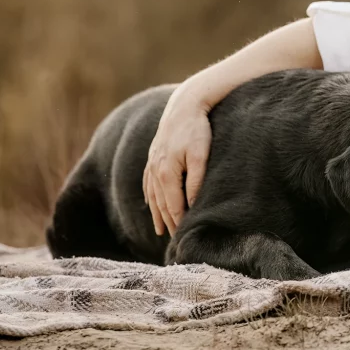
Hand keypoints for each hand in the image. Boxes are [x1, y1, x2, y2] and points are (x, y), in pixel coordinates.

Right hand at [142, 86, 211, 236]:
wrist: (184, 105)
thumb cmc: (197, 130)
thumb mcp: (201, 155)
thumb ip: (196, 181)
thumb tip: (192, 204)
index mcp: (166, 174)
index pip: (172, 207)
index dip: (178, 224)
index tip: (184, 239)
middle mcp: (155, 171)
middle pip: (161, 205)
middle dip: (167, 224)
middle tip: (173, 244)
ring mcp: (152, 164)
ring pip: (153, 196)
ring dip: (156, 214)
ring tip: (160, 230)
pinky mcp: (154, 156)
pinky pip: (149, 183)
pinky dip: (150, 196)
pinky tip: (151, 203)